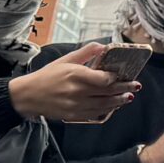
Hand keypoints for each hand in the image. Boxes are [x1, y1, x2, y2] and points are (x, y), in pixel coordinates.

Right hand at [12, 45, 138, 124]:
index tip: (125, 75)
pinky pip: (94, 114)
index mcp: (75, 75)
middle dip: (124, 89)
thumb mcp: (65, 60)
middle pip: (107, 92)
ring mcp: (75, 106)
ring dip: (118, 102)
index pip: (103, 79)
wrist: (28, 96)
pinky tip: (113, 106)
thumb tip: (103, 46)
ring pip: (103, 105)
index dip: (116, 78)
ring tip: (128, 97)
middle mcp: (77, 92)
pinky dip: (106, 110)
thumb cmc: (47, 76)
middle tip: (135, 87)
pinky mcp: (73, 116)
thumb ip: (85, 53)